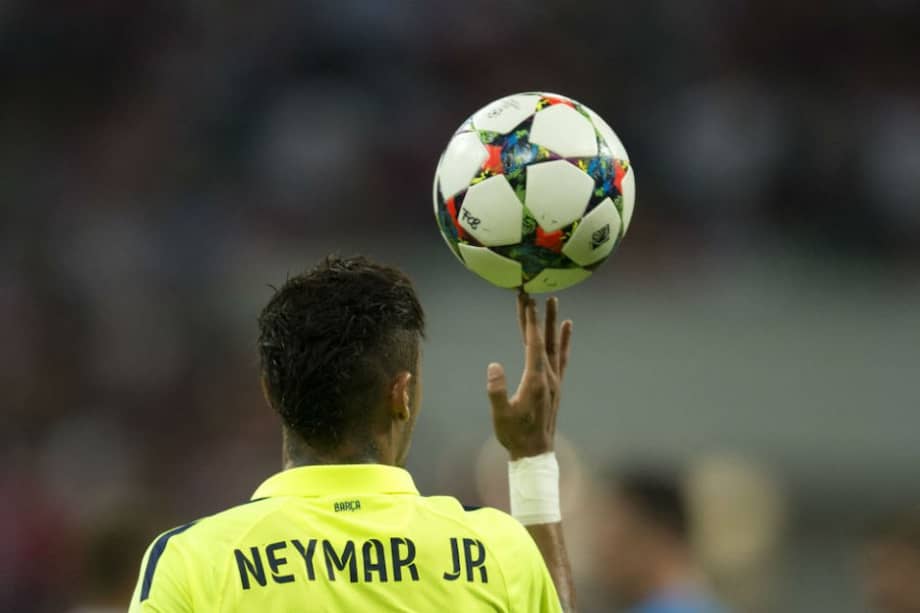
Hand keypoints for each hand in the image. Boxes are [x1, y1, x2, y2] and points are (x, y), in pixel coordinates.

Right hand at [487, 292, 572, 459]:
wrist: (535, 453)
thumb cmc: (514, 435)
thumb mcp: (500, 415)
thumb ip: (496, 391)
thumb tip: (494, 365)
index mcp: (535, 381)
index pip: (533, 344)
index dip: (530, 321)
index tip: (527, 300)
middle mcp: (549, 377)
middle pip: (544, 339)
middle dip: (538, 316)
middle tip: (536, 292)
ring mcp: (555, 380)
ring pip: (555, 345)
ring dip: (553, 322)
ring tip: (554, 302)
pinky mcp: (556, 385)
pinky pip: (562, 356)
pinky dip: (565, 340)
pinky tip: (567, 327)